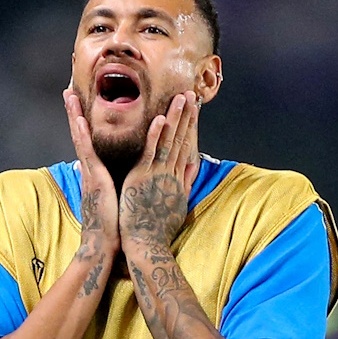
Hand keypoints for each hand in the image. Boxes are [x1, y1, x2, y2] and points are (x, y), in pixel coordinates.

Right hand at [64, 88, 119, 257]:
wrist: (103, 244)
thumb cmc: (110, 223)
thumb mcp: (105, 196)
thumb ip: (96, 180)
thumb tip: (89, 168)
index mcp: (94, 171)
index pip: (87, 140)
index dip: (82, 121)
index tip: (78, 104)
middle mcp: (89, 169)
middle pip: (80, 133)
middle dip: (74, 111)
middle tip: (68, 90)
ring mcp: (90, 173)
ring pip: (81, 138)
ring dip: (75, 115)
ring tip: (69, 95)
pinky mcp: (95, 179)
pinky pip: (89, 153)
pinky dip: (84, 136)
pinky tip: (80, 120)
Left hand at [119, 91, 200, 249]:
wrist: (147, 244)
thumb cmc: (158, 228)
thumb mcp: (176, 204)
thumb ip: (183, 184)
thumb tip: (192, 170)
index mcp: (176, 178)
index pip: (185, 146)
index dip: (189, 126)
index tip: (193, 109)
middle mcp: (171, 173)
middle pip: (181, 139)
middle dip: (187, 116)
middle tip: (191, 94)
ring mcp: (158, 174)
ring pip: (169, 141)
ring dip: (176, 118)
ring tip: (182, 97)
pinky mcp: (144, 178)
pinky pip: (151, 153)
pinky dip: (156, 136)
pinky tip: (161, 119)